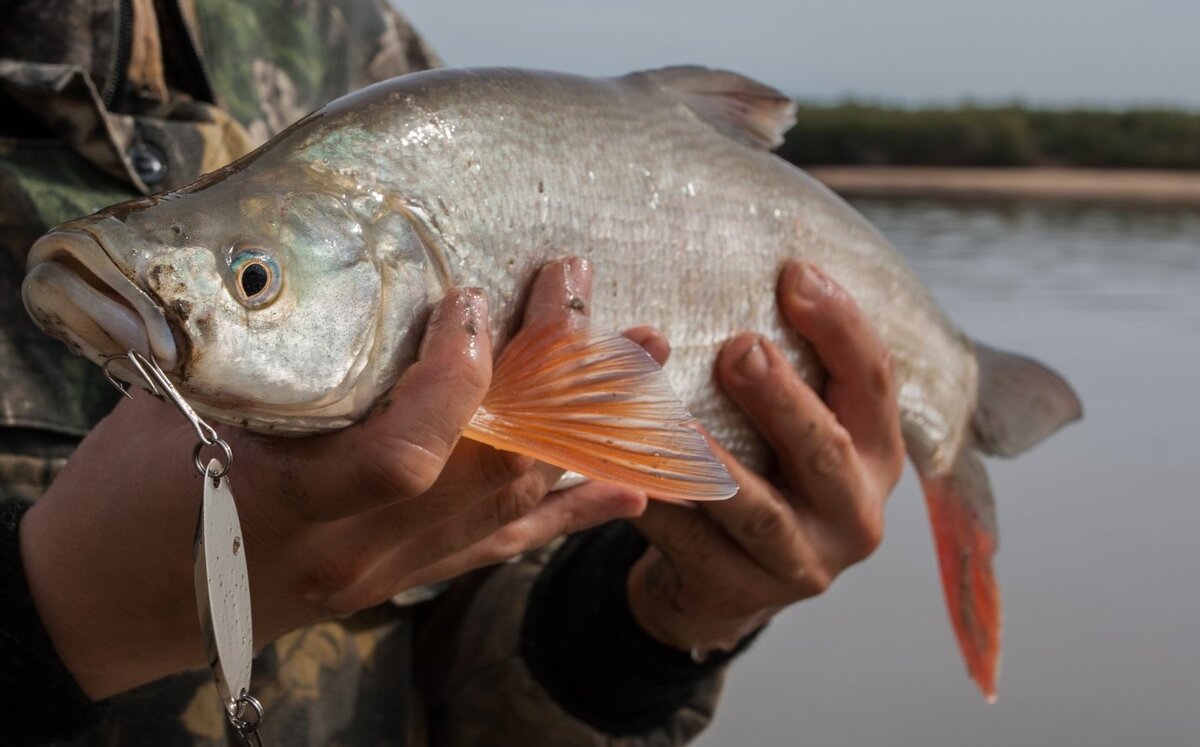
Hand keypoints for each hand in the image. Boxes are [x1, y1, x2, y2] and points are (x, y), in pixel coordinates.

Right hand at [18, 257, 645, 698]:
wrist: (105, 603)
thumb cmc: (127, 497)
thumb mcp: (174, 407)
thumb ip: (270, 357)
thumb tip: (337, 270)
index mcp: (289, 501)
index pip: (405, 452)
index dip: (456, 377)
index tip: (475, 301)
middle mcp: (355, 550)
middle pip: (486, 468)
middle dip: (552, 379)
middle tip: (595, 302)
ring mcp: (385, 574)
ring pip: (511, 506)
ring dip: (585, 431)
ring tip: (644, 365)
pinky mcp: (396, 584)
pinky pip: (498, 551)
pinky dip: (566, 515)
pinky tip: (624, 489)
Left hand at [621, 261, 905, 652]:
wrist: (724, 583)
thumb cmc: (760, 475)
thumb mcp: (792, 428)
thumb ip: (787, 368)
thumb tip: (760, 267)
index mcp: (876, 454)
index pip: (875, 381)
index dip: (840, 326)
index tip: (794, 273)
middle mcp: (855, 512)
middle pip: (827, 449)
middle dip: (782, 399)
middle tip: (738, 349)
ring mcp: (803, 562)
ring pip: (758, 511)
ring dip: (714, 466)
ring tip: (674, 427)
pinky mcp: (742, 594)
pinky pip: (693, 548)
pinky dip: (657, 511)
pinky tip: (623, 479)